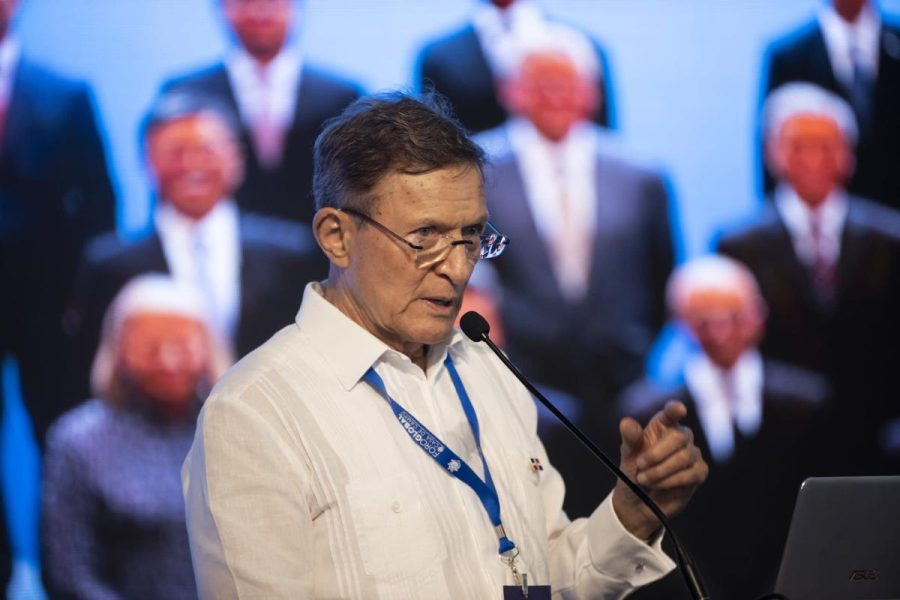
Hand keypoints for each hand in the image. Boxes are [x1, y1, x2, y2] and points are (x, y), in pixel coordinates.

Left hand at [612, 400, 707, 540]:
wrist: (638, 501)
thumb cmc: (634, 472)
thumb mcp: (628, 455)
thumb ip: (630, 439)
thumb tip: (627, 422)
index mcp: (662, 426)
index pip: (671, 413)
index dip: (675, 409)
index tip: (678, 410)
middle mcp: (680, 436)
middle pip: (679, 437)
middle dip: (656, 454)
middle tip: (640, 466)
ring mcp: (692, 454)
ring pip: (685, 457)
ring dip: (661, 471)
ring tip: (645, 479)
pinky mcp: (699, 471)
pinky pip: (692, 473)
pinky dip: (672, 481)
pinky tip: (660, 486)